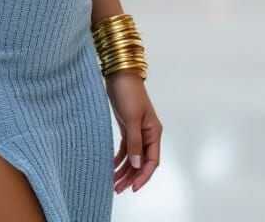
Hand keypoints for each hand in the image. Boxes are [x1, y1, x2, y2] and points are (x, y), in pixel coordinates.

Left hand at [106, 71, 161, 193]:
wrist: (120, 75)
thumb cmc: (129, 93)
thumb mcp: (131, 118)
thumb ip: (135, 142)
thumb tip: (138, 164)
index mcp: (153, 132)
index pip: (152, 160)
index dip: (144, 175)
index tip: (133, 187)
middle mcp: (148, 134)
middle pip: (142, 162)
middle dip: (131, 176)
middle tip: (118, 189)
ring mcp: (138, 131)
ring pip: (133, 157)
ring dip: (124, 170)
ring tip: (113, 183)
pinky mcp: (128, 128)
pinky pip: (126, 150)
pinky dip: (119, 160)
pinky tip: (111, 167)